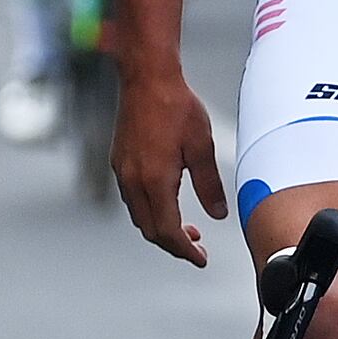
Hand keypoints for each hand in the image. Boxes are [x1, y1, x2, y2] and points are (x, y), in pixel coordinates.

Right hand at [113, 61, 230, 266]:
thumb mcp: (202, 147)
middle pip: (149, 229)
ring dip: (161, 227)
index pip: (166, 231)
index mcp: (154, 180)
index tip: (200, 259)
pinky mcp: (119, 162)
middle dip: (173, 244)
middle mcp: (132, 181)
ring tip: (188, 228)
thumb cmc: (177, 107)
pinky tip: (169, 203)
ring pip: (139, 215)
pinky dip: (151, 210)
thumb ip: (210, 184)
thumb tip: (218, 215)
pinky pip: (133, 199)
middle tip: (197, 247)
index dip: (184, 250)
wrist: (147, 79)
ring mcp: (122, 171)